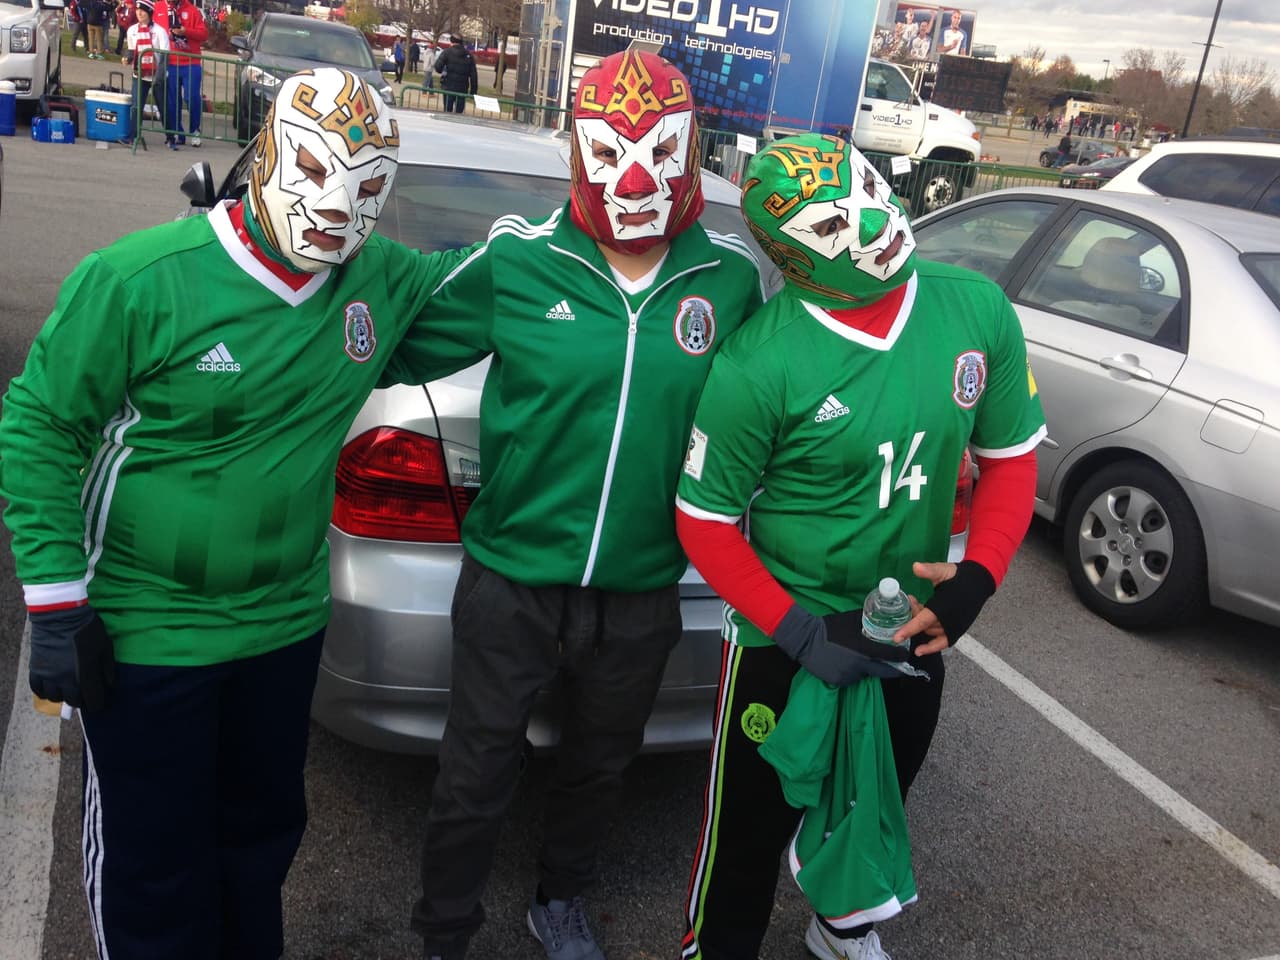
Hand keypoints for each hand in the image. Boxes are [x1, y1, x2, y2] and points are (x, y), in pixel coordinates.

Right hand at [28, 604, 115, 711]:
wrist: (61, 615)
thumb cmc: (87, 629)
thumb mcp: (105, 646)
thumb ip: (107, 668)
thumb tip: (110, 685)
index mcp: (86, 674)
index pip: (92, 701)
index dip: (97, 704)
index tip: (99, 702)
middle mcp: (66, 679)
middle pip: (73, 701)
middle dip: (81, 699)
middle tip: (84, 693)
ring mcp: (50, 675)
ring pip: (55, 697)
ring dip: (63, 695)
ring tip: (68, 688)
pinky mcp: (37, 669)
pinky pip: (38, 689)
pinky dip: (45, 691)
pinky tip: (52, 685)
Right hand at [772, 605, 910, 685]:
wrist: (805, 639)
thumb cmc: (829, 628)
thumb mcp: (850, 621)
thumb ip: (867, 620)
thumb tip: (880, 615)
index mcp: (863, 649)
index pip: (889, 657)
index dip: (900, 657)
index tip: (904, 655)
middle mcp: (859, 665)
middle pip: (880, 670)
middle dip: (887, 666)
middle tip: (890, 661)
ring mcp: (848, 675)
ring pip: (864, 673)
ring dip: (865, 667)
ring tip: (858, 657)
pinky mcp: (839, 681)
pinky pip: (850, 677)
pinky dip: (851, 671)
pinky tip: (845, 662)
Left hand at [894, 560, 995, 654]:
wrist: (979, 582)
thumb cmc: (959, 576)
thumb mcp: (944, 570)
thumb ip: (930, 570)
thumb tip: (915, 566)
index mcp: (944, 606)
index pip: (924, 620)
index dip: (910, 628)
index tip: (897, 637)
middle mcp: (949, 620)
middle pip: (925, 626)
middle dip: (914, 617)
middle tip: (911, 601)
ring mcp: (954, 627)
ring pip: (931, 632)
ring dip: (921, 625)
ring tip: (917, 608)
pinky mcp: (957, 630)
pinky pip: (943, 642)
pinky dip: (932, 647)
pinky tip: (920, 650)